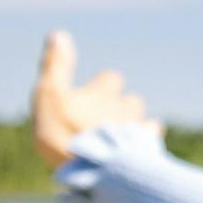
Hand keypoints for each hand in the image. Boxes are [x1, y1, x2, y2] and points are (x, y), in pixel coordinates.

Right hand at [30, 28, 161, 168]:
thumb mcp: (50, 94)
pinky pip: (151, 142)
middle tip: (106, 120)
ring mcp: (137, 130)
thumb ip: (56, 65)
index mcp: (103, 92)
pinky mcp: (145, 151)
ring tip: (120, 139)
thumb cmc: (65, 131)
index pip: (111, 79)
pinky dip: (145, 144)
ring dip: (134, 126)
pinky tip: (137, 152)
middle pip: (131, 101)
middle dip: (122, 107)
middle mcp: (125, 108)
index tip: (95, 94)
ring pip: (143, 121)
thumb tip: (59, 34)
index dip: (103, 86)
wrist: (91, 167)